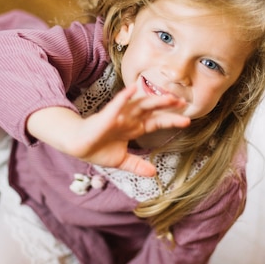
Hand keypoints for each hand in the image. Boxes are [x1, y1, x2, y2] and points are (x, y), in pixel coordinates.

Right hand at [26, 85, 189, 175]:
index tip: (187, 121)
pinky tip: (133, 89)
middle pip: (151, 109)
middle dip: (166, 106)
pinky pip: (116, 105)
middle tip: (182, 102)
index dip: (171, 121)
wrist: (77, 146)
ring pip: (138, 104)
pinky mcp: (105, 117)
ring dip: (153, 99)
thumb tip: (153, 174)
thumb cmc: (98, 149)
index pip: (157, 122)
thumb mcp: (122, 160)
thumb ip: (137, 166)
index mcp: (134, 127)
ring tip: (168, 97)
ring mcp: (118, 116)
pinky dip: (124, 98)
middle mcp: (129, 118)